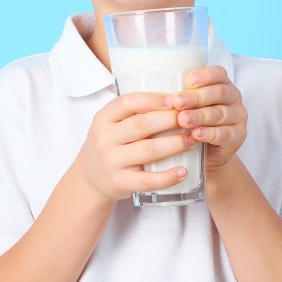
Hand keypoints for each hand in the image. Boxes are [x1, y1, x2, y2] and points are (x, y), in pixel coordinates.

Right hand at [72, 92, 198, 203]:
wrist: (89, 180)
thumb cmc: (109, 146)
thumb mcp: (110, 125)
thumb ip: (133, 113)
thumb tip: (173, 98)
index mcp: (102, 118)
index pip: (128, 102)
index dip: (153, 99)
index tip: (175, 99)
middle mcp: (104, 138)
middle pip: (142, 125)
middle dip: (170, 120)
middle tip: (191, 119)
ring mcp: (111, 161)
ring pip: (149, 150)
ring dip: (175, 144)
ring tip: (192, 140)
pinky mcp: (119, 182)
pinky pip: (147, 180)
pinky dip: (168, 177)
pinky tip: (183, 171)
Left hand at [168, 65, 246, 171]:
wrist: (205, 155)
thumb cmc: (190, 124)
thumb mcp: (184, 107)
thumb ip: (177, 97)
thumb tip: (152, 89)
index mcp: (221, 84)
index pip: (218, 73)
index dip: (205, 75)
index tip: (187, 80)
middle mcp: (233, 98)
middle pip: (219, 92)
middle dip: (196, 97)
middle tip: (177, 102)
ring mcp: (238, 117)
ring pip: (220, 113)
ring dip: (200, 116)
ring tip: (183, 120)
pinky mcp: (238, 137)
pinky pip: (225, 134)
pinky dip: (209, 133)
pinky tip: (196, 134)